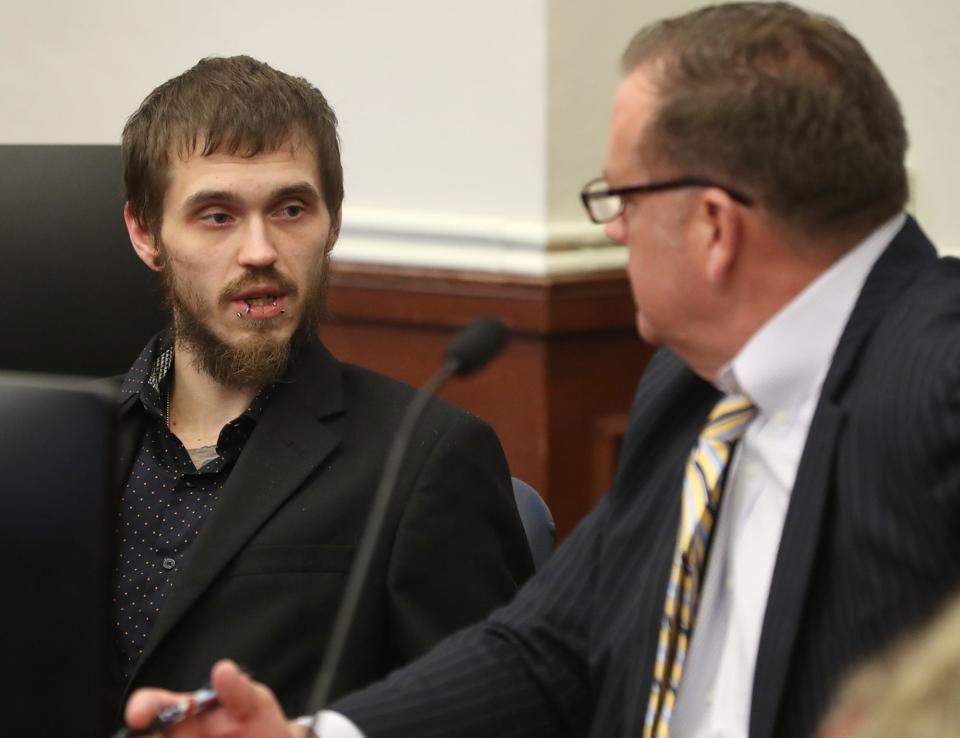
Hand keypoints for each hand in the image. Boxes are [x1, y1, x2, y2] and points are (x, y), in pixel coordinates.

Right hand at [124, 659, 307, 736]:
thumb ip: (239, 691)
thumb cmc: (260, 726)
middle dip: (141, 737)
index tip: (138, 716)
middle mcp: (175, 737)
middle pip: (146, 737)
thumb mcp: (256, 705)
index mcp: (186, 713)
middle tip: (153, 736)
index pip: (155, 706)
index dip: (143, 708)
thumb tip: (223, 669)